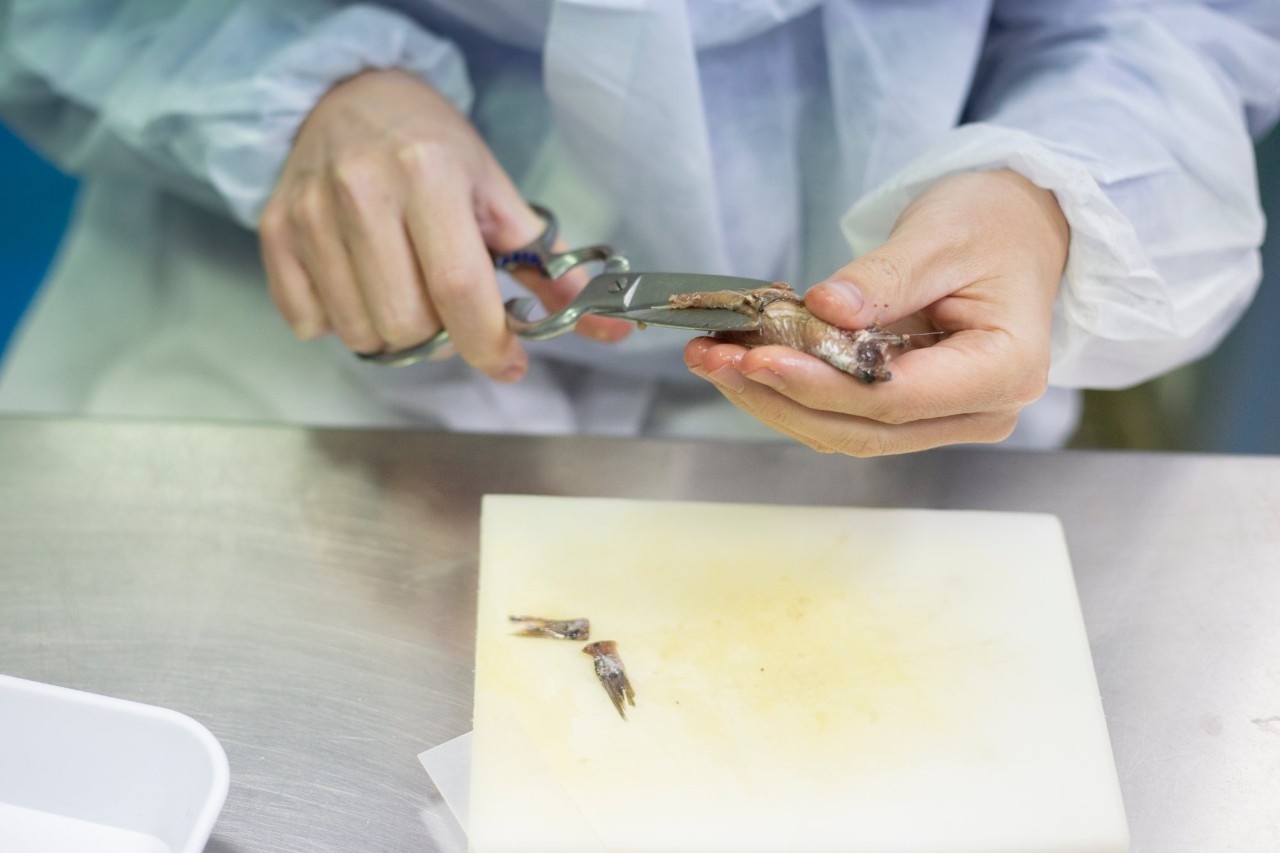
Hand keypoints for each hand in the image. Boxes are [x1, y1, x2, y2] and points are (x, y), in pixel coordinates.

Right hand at [259, 69, 627, 380]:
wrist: (350, 97)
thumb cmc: (434, 151)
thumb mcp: (498, 197)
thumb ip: (551, 272)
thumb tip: (611, 331)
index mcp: (428, 176)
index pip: (458, 289)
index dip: (488, 344)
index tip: (509, 362)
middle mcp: (362, 190)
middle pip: (406, 324)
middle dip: (439, 336)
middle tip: (447, 307)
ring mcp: (312, 212)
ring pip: (359, 332)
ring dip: (392, 332)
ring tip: (405, 289)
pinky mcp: (277, 230)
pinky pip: (310, 322)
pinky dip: (342, 320)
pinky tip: (360, 283)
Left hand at [684, 169, 1069, 454]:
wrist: (1019, 229)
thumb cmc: (992, 224)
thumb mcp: (939, 234)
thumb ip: (882, 278)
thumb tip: (823, 307)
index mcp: (1003, 370)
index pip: (894, 397)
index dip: (818, 384)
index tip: (756, 358)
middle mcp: (979, 412)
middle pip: (861, 428)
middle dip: (778, 397)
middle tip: (712, 359)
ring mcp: (946, 419)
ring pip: (845, 431)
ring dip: (773, 400)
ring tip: (712, 358)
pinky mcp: (914, 411)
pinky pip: (845, 415)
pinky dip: (792, 392)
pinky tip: (744, 362)